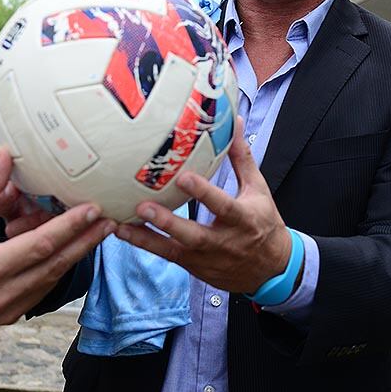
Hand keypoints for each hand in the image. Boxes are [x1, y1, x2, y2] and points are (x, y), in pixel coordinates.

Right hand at [0, 146, 113, 327]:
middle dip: (86, 241)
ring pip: (52, 279)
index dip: (69, 227)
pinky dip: (58, 267)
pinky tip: (72, 250)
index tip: (93, 209)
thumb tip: (7, 154)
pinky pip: (42, 289)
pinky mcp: (10, 315)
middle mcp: (2, 295)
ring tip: (99, 232)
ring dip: (76, 254)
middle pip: (55, 266)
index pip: (40, 246)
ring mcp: (8, 309)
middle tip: (111, 220)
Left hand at [114, 118, 294, 293]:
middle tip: (143, 206)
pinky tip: (121, 232)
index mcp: (243, 220)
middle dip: (168, 223)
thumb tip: (235, 122)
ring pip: (173, 250)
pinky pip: (166, 256)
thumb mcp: (258, 189)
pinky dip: (144, 245)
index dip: (204, 193)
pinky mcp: (194, 267)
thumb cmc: (263, 222)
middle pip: (195, 235)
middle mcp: (224, 242)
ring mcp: (207, 258)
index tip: (183, 177)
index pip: (223, 206)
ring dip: (145, 239)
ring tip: (119, 225)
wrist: (271, 270)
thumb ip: (242, 157)